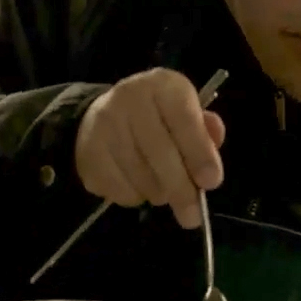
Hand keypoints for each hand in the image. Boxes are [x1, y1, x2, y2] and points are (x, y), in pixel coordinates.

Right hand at [74, 68, 226, 228]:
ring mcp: (103, 125)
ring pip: (140, 178)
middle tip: (193, 215)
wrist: (102, 115)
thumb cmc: (158, 118)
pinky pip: (119, 190)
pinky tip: (137, 183)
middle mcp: (129, 98)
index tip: (212, 182)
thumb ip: (205, 133)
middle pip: (160, 153)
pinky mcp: (88, 154)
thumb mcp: (186, 114)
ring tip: (162, 186)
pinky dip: (134, 197)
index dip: (199, 153)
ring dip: (158, 193)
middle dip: (181, 189)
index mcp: (162, 85)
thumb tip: (213, 150)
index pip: (184, 119)